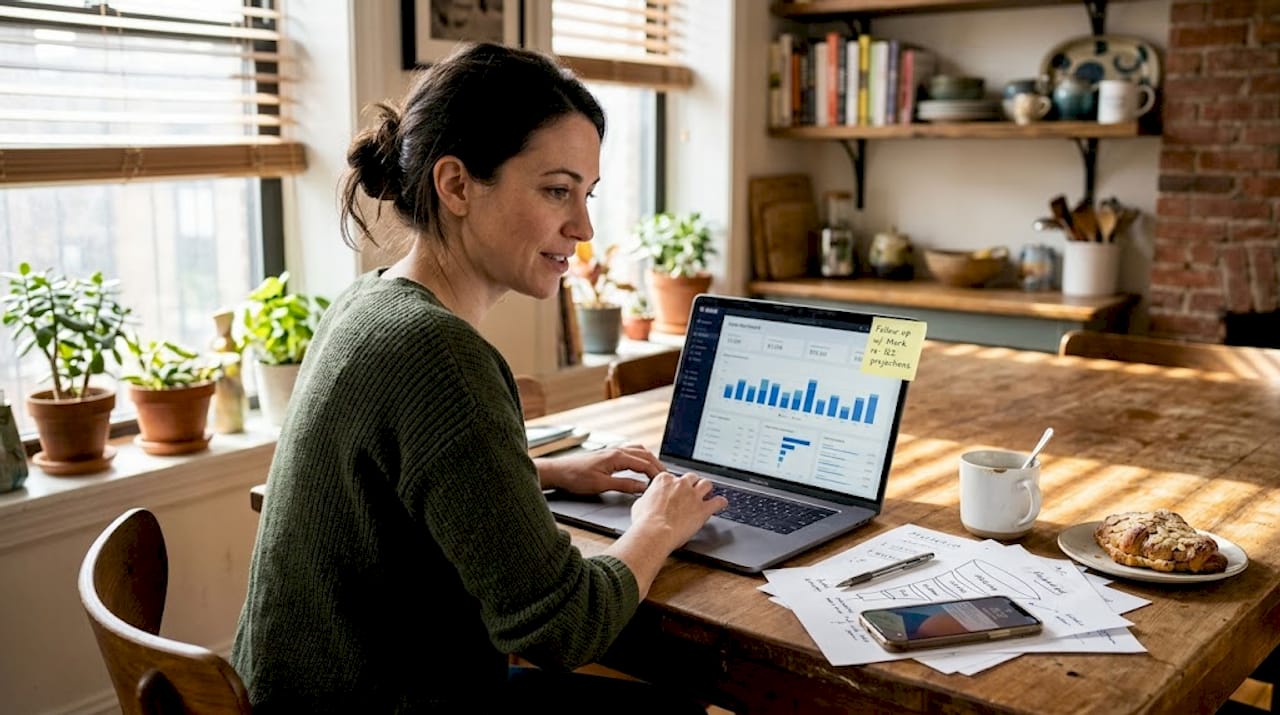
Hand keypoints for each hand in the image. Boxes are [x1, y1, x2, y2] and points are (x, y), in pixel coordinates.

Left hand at [536, 444, 662, 494]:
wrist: (559, 471)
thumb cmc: (576, 477)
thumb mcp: (602, 485)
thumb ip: (624, 485)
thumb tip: (642, 487)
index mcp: (617, 456)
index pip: (644, 463)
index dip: (657, 473)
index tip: (666, 482)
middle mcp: (616, 450)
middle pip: (645, 454)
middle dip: (658, 465)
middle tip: (668, 477)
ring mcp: (612, 451)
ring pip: (638, 451)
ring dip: (650, 459)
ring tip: (658, 470)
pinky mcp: (608, 454)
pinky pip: (630, 452)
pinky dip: (641, 457)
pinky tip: (641, 464)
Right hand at [629, 471, 726, 551]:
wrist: (654, 532)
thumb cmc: (644, 521)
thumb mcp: (639, 504)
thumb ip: (648, 498)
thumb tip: (648, 500)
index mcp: (664, 480)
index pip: (673, 477)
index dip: (674, 486)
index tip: (674, 491)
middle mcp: (680, 484)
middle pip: (691, 477)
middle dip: (691, 484)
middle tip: (691, 492)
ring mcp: (693, 495)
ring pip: (706, 484)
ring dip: (706, 489)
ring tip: (707, 494)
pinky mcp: (703, 509)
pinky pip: (718, 501)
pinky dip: (720, 502)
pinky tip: (721, 504)